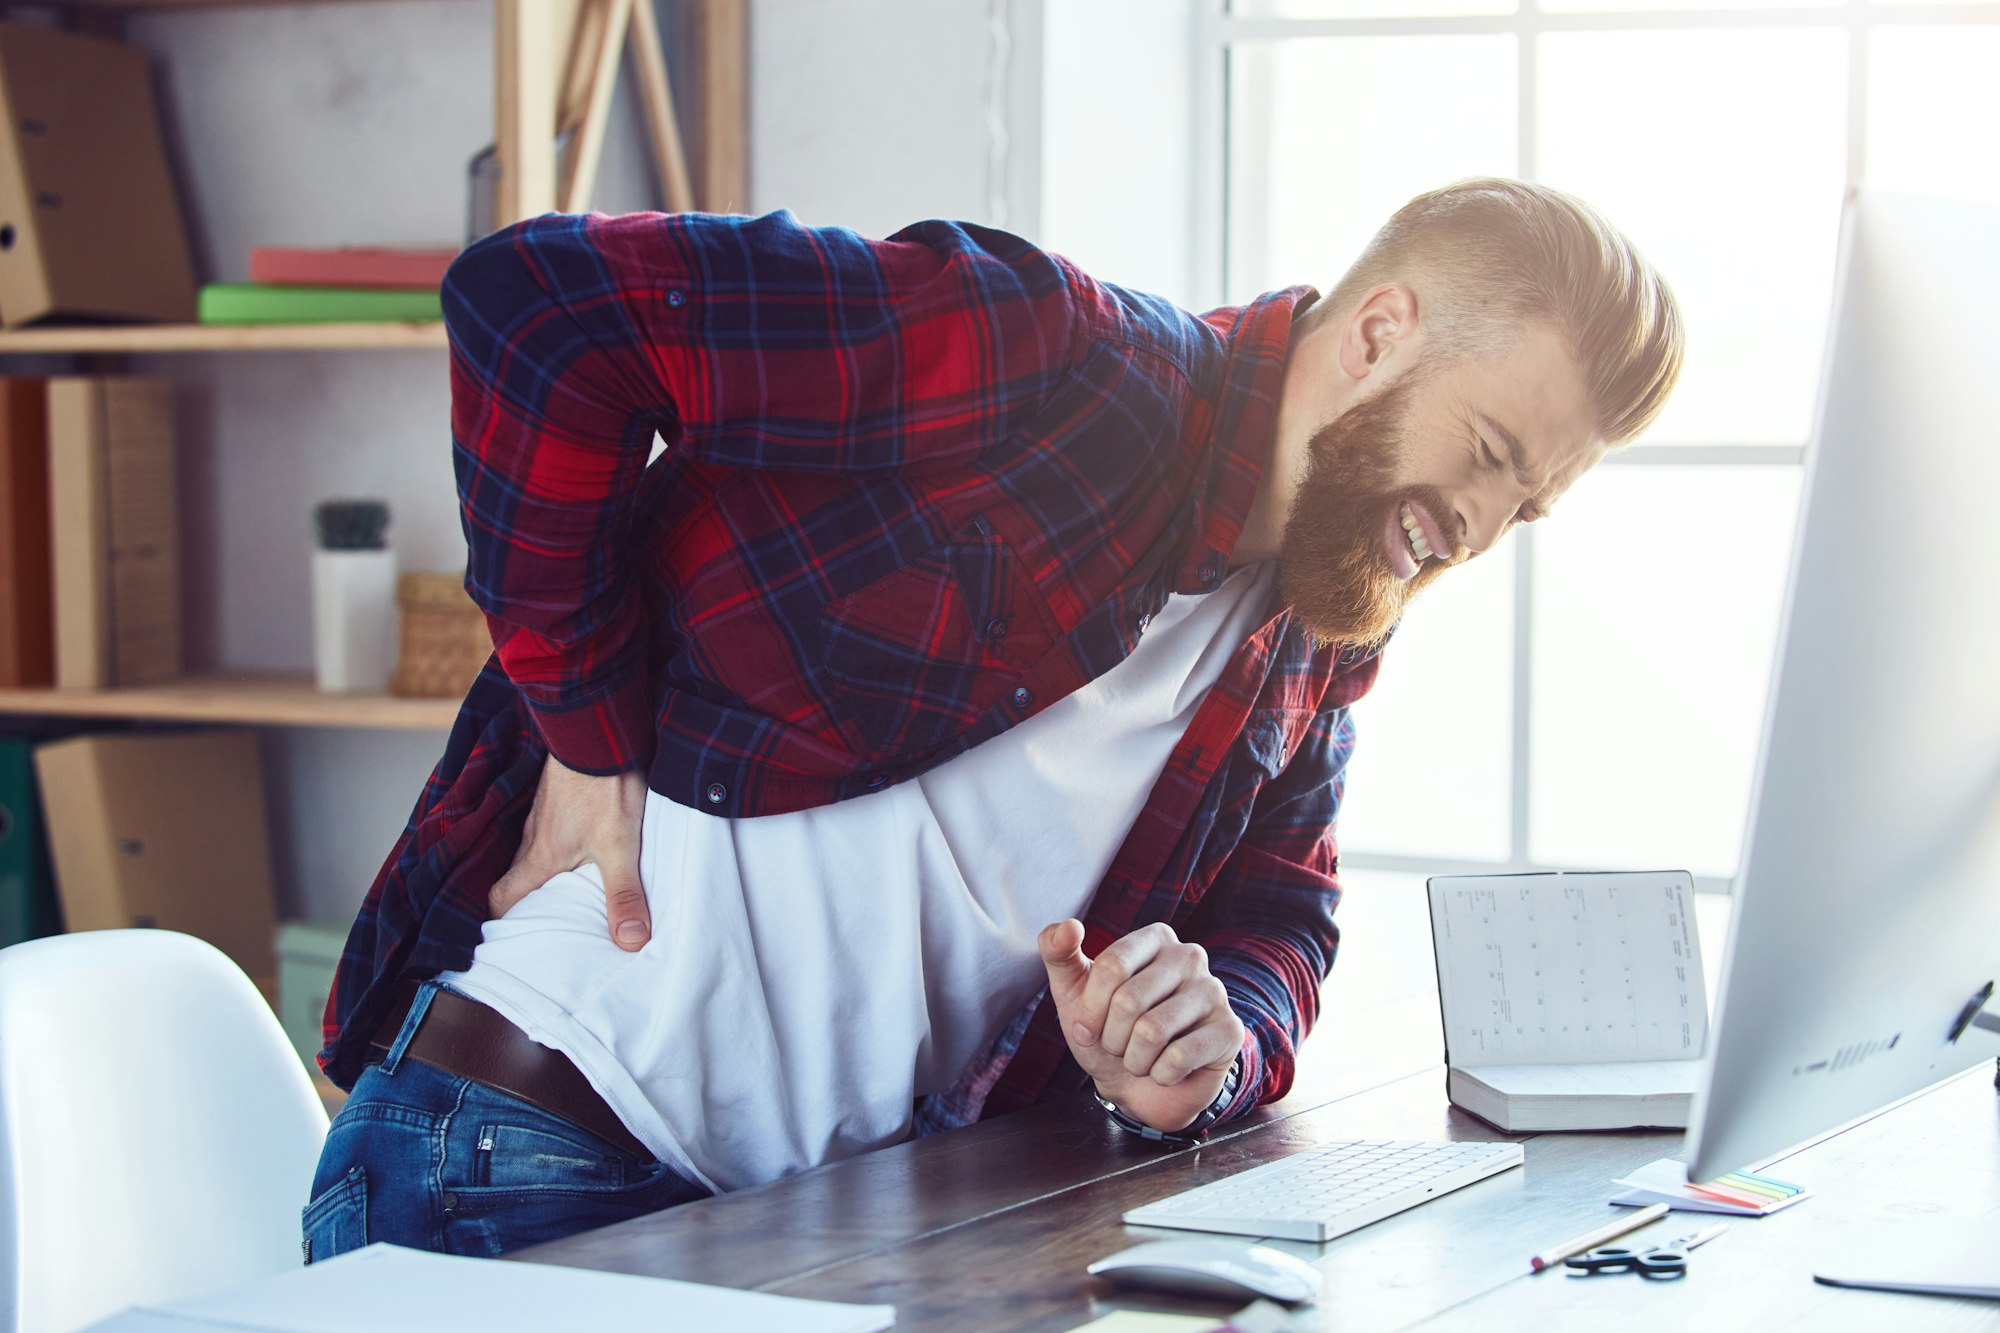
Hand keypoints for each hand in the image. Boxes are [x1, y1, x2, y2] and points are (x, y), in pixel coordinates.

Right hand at [489, 752, 650, 949]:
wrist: (597, 730)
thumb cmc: (604, 787)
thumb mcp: (620, 847)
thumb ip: (624, 894)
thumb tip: (631, 942)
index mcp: (539, 856)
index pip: (501, 896)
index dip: (501, 919)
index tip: (512, 937)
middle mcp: (532, 836)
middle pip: (516, 876)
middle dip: (525, 900)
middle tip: (545, 921)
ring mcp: (542, 813)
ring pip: (531, 851)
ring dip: (543, 871)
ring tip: (566, 891)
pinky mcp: (556, 795)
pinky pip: (546, 828)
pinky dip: (556, 844)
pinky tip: (580, 846)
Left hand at [1038, 919, 1244, 1133]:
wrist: (1140, 1086)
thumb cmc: (1108, 1031)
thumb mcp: (1073, 993)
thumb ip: (1059, 953)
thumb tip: (1067, 925)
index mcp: (1155, 938)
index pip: (1112, 966)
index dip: (1090, 1009)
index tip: (1087, 1027)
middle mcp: (1190, 956)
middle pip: (1130, 1000)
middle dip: (1112, 1037)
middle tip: (1120, 1045)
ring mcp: (1214, 991)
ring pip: (1152, 1031)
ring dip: (1134, 1059)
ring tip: (1141, 1057)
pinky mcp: (1229, 1030)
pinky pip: (1178, 1057)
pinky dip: (1160, 1074)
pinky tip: (1167, 1069)